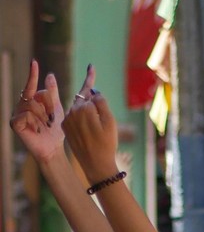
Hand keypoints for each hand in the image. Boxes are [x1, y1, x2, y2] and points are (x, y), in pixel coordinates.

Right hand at [8, 61, 64, 164]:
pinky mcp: (14, 123)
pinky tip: (38, 130)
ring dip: (43, 116)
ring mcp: (16, 113)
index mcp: (31, 100)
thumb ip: (53, 94)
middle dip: (49, 106)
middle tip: (52, 119)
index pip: (31, 85)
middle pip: (36, 95)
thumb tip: (50, 75)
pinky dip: (36, 123)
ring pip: (32, 105)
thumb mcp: (56, 110)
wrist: (53, 149)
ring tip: (46, 126)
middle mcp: (21, 104)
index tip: (34, 62)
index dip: (33, 74)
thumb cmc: (54, 131)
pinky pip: (27, 115)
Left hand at [61, 66, 120, 185]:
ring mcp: (68, 119)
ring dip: (85, 108)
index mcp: (84, 108)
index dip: (91, 79)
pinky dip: (80, 118)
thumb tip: (94, 92)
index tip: (91, 66)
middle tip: (90, 72)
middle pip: (83, 98)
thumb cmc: (107, 144)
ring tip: (93, 114)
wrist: (96, 164)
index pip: (90, 92)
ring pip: (78, 108)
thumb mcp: (110, 123)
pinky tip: (88, 125)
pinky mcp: (66, 127)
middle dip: (88, 93)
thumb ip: (102, 103)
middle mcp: (73, 111)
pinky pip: (74, 117)